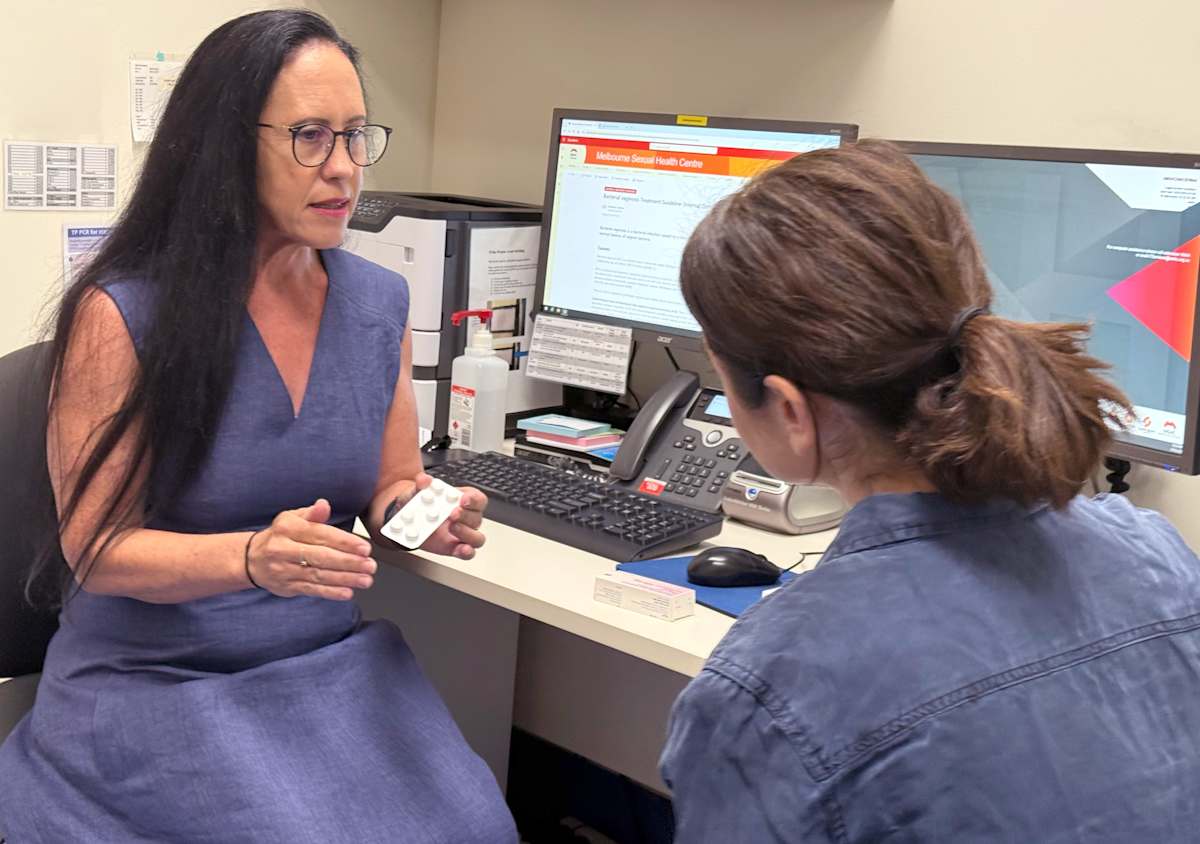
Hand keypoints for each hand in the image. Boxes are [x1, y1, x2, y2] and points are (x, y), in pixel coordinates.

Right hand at [247, 498, 376, 600]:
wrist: (250, 559)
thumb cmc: (280, 536)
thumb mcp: (291, 518)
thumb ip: (311, 514)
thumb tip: (324, 505)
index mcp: (288, 528)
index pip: (320, 534)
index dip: (344, 542)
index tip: (364, 548)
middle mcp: (284, 549)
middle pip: (321, 557)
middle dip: (349, 562)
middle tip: (370, 565)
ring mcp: (284, 570)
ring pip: (318, 575)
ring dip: (345, 579)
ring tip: (365, 579)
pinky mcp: (287, 586)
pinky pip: (311, 590)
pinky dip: (331, 592)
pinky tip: (347, 592)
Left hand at [384, 473, 487, 559]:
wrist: (408, 519)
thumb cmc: (420, 503)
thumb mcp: (418, 490)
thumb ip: (421, 484)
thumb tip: (424, 480)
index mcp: (463, 500)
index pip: (478, 499)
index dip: (473, 499)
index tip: (463, 499)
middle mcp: (466, 518)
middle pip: (476, 518)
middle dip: (465, 515)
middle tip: (452, 513)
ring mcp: (462, 534)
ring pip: (476, 537)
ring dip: (466, 533)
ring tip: (452, 527)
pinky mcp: (455, 548)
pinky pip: (467, 553)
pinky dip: (466, 552)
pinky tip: (461, 549)